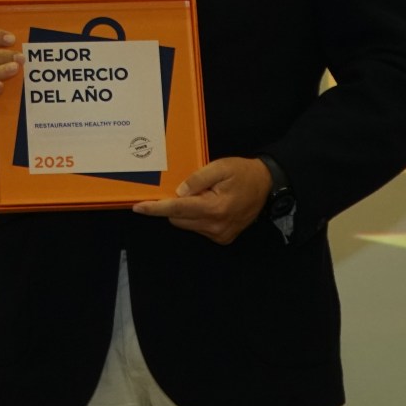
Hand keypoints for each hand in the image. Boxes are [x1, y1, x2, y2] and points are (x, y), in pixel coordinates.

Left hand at [132, 157, 272, 244]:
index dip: (156, 208)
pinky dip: (197, 217)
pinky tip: (211, 204)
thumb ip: (197, 179)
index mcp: (214, 208)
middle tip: (190, 189)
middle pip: (178, 219)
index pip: (177, 209)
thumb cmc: (242, 173)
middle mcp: (216, 226)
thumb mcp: (220, 167)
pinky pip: (199, 228)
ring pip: (187, 225)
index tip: (138, 208)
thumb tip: (178, 192)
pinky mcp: (223, 238)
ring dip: (187, 211)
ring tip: (206, 195)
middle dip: (175, 205)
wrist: (267, 185)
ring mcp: (220, 235)